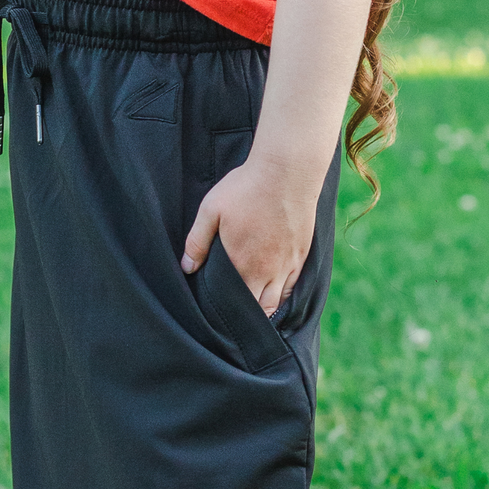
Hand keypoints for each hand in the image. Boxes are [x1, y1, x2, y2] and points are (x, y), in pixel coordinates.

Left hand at [181, 154, 319, 314]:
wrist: (288, 170)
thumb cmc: (246, 187)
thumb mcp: (212, 210)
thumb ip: (197, 242)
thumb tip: (187, 268)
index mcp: (242, 265)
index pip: (234, 305)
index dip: (225, 314)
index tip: (216, 316)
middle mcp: (267, 272)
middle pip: (257, 311)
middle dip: (245, 318)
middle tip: (232, 318)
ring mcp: (287, 266)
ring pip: (277, 304)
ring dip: (264, 310)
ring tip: (252, 313)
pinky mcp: (301, 256)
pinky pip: (292, 289)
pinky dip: (282, 297)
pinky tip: (273, 296)